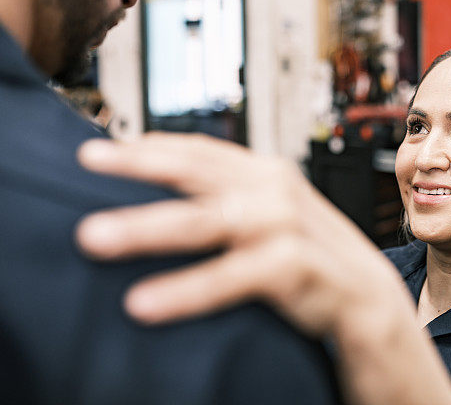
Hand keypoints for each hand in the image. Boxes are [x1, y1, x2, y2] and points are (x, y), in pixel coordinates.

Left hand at [75, 132, 408, 335]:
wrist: (366, 296)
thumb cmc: (305, 255)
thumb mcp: (267, 217)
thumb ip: (225, 200)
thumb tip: (156, 198)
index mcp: (264, 172)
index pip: (198, 151)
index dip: (147, 147)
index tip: (96, 150)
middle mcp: (274, 189)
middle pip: (196, 172)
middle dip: (137, 166)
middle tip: (84, 161)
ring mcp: (286, 224)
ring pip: (207, 220)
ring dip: (147, 227)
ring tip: (91, 238)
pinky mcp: (296, 266)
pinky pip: (232, 276)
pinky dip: (187, 290)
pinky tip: (143, 303)